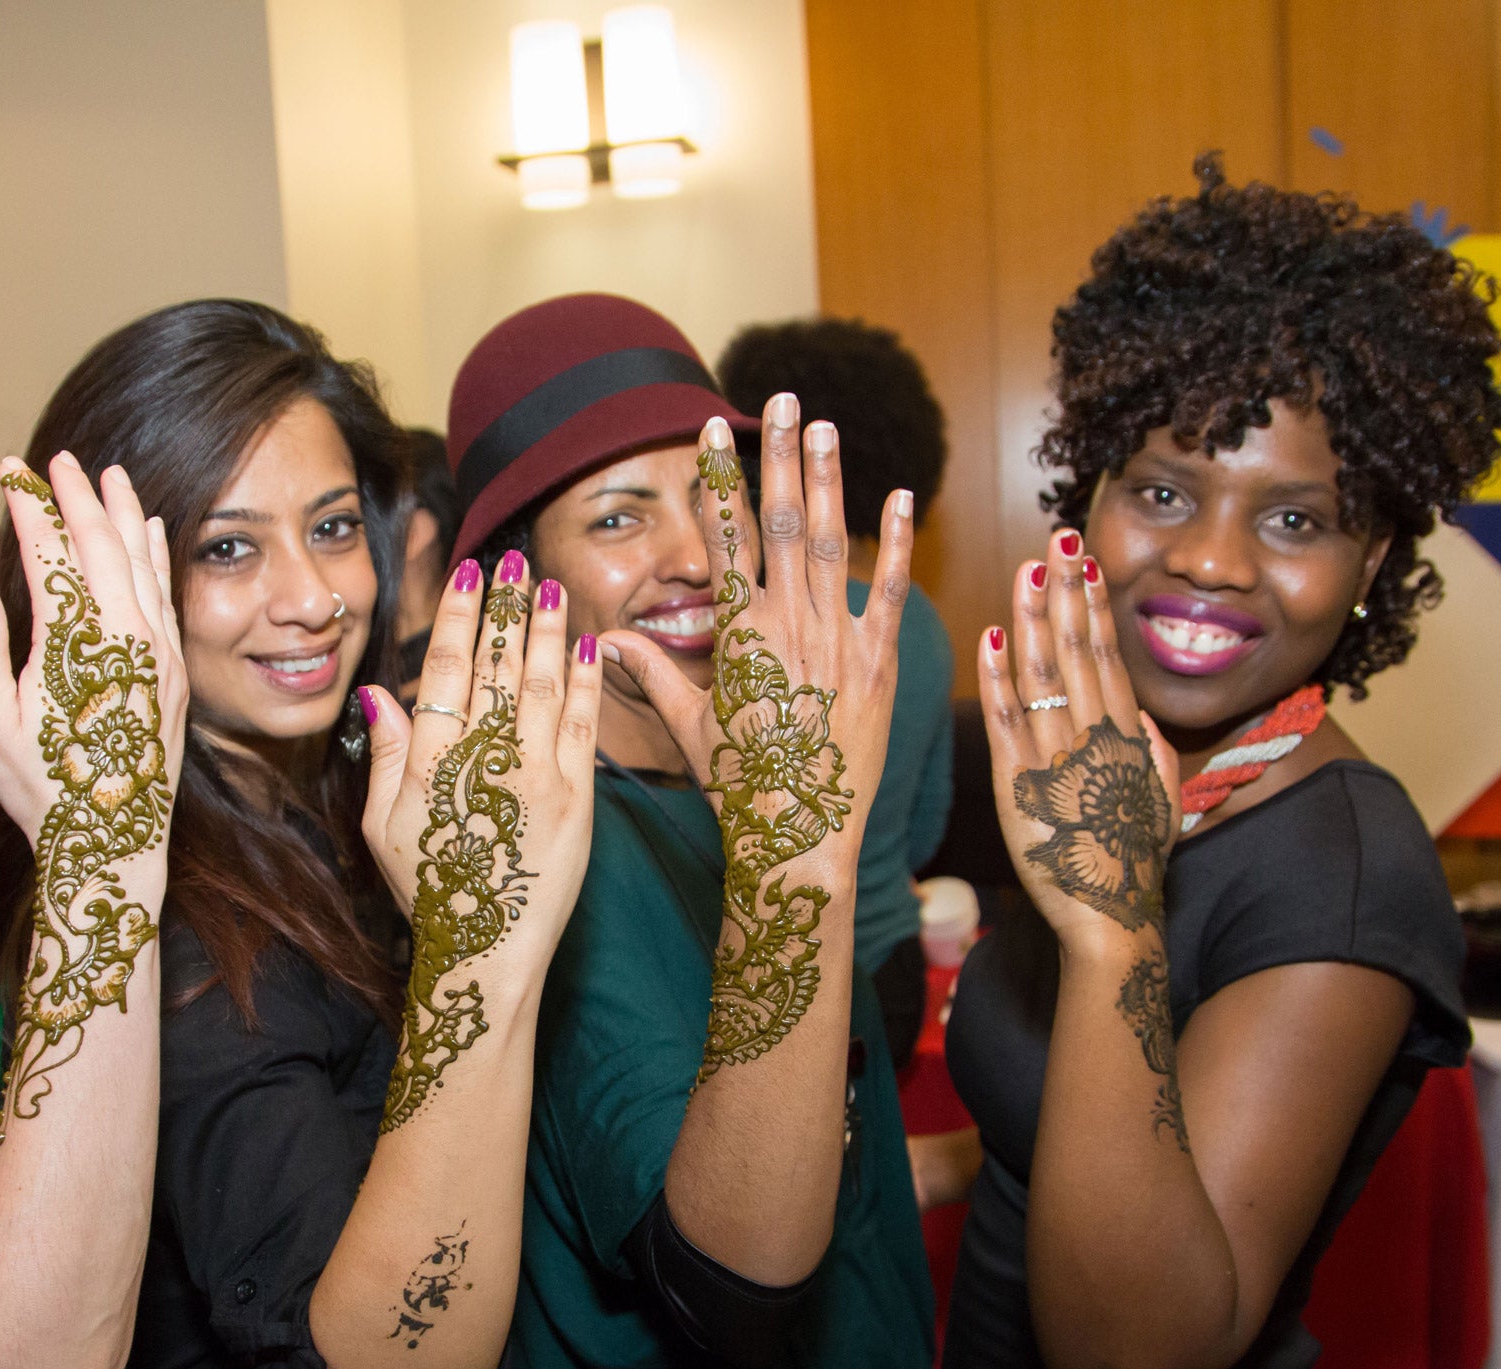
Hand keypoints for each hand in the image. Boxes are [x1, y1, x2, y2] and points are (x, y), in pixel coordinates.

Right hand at [0, 452, 189, 1120]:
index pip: (51, 552)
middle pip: (102, 545)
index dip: (30, 505)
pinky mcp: (175, 674)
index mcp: (76, 643)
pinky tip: (150, 533)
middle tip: (56, 460)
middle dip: (78, 497)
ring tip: (108, 475)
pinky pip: (167, 597)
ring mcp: (159, 654)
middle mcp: (128, 638)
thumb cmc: (40, 789)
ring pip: (143, 564)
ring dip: (123, 516)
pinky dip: (156, 556)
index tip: (11, 470)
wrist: (113, 845)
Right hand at [360, 550, 602, 1129]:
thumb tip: (380, 692)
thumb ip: (387, 756)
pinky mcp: (578, 800)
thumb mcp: (383, 828)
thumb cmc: (431, 892)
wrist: (488, 954)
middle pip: (497, 667)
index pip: (446, 674)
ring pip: (543, 685)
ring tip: (547, 585)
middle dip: (504, 608)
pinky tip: (584, 644)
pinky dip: (585, 681)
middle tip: (510, 559)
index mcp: (434, 766)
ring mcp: (538, 778)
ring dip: (545, 629)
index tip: (466, 577)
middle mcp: (486, 763)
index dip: (457, 620)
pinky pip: (584, 726)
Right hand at [604, 396, 911, 859]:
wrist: (798, 838)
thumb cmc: (739, 788)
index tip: (716, 430)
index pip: (725, 540)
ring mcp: (835, 640)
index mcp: (736, 636)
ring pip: (829, 544)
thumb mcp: (689, 726)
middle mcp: (784, 626)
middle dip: (781, 455)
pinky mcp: (879, 664)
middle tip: (783, 399)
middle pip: (779, 523)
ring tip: (827, 426)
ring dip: (828, 480)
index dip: (721, 480)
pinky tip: (898, 496)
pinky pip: (892, 593)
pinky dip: (895, 544)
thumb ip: (651, 672)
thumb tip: (602, 641)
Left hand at [975, 533, 1179, 953]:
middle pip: (1077, 648)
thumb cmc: (1135, 863)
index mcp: (1126, 735)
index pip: (1106, 654)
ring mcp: (1055, 757)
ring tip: (1027, 568)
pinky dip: (998, 677)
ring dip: (1034, 616)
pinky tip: (991, 637)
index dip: (1093, 603)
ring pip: (1043, 673)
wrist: (1112, 918)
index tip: (1083, 561)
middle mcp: (1092, 735)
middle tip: (1058, 538)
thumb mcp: (1158, 800)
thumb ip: (1149, 749)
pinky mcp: (1018, 785)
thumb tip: (1138, 711)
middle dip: (1067, 589)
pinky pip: (1007, 721)